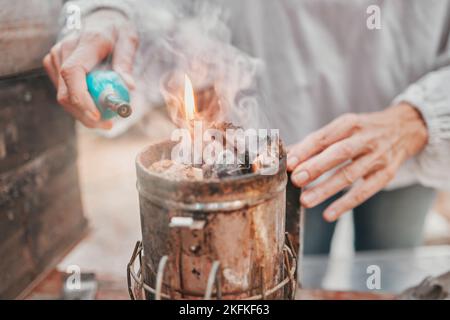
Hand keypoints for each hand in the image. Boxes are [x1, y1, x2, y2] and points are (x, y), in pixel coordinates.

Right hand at [43, 10, 137, 128]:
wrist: (100, 20)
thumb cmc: (116, 31)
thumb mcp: (128, 41)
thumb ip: (126, 63)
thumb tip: (129, 87)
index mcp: (84, 43)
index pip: (73, 73)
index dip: (82, 98)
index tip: (98, 115)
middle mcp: (64, 50)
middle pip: (66, 92)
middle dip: (85, 114)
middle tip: (108, 125)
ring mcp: (55, 58)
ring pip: (63, 96)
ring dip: (82, 113)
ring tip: (106, 120)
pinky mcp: (53, 66)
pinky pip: (64, 92)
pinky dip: (79, 104)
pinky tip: (95, 108)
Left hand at [287, 103, 427, 221]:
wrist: (406, 128)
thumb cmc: (363, 130)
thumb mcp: (343, 127)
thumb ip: (316, 142)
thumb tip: (287, 154)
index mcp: (350, 123)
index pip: (325, 136)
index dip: (306, 149)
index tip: (290, 163)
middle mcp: (365, 138)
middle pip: (340, 153)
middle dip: (317, 167)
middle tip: (297, 180)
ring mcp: (378, 156)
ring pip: (351, 174)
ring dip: (327, 189)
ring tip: (306, 201)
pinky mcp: (386, 174)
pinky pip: (365, 191)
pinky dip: (346, 203)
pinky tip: (329, 214)